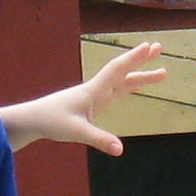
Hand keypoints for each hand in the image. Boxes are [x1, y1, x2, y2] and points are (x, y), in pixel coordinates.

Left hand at [25, 41, 164, 154]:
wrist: (33, 120)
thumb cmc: (52, 122)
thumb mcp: (77, 132)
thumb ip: (99, 139)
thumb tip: (120, 149)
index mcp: (93, 91)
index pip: (117, 70)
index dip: (133, 59)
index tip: (148, 46)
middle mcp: (96, 89)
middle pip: (123, 71)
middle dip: (142, 60)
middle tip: (159, 47)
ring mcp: (94, 95)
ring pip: (122, 81)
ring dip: (141, 76)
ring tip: (162, 73)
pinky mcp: (92, 103)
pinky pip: (116, 90)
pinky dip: (129, 85)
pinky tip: (136, 86)